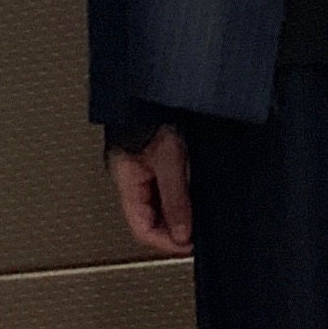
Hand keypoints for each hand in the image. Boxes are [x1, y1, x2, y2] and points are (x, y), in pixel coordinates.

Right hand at [107, 122, 192, 254]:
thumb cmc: (154, 111)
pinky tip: (198, 193)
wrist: (154, 82)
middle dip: (174, 230)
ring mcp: (144, 165)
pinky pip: (169, 185)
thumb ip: (175, 198)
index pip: (141, 228)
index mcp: (126, 178)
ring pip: (161, 203)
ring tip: (201, 216)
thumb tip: (183, 232)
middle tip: (199, 234)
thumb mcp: (169, 159)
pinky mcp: (158, 154)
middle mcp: (133, 174)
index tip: (189, 246)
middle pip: (151, 218)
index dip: (165, 243)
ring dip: (180, 212)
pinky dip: (183, 195)